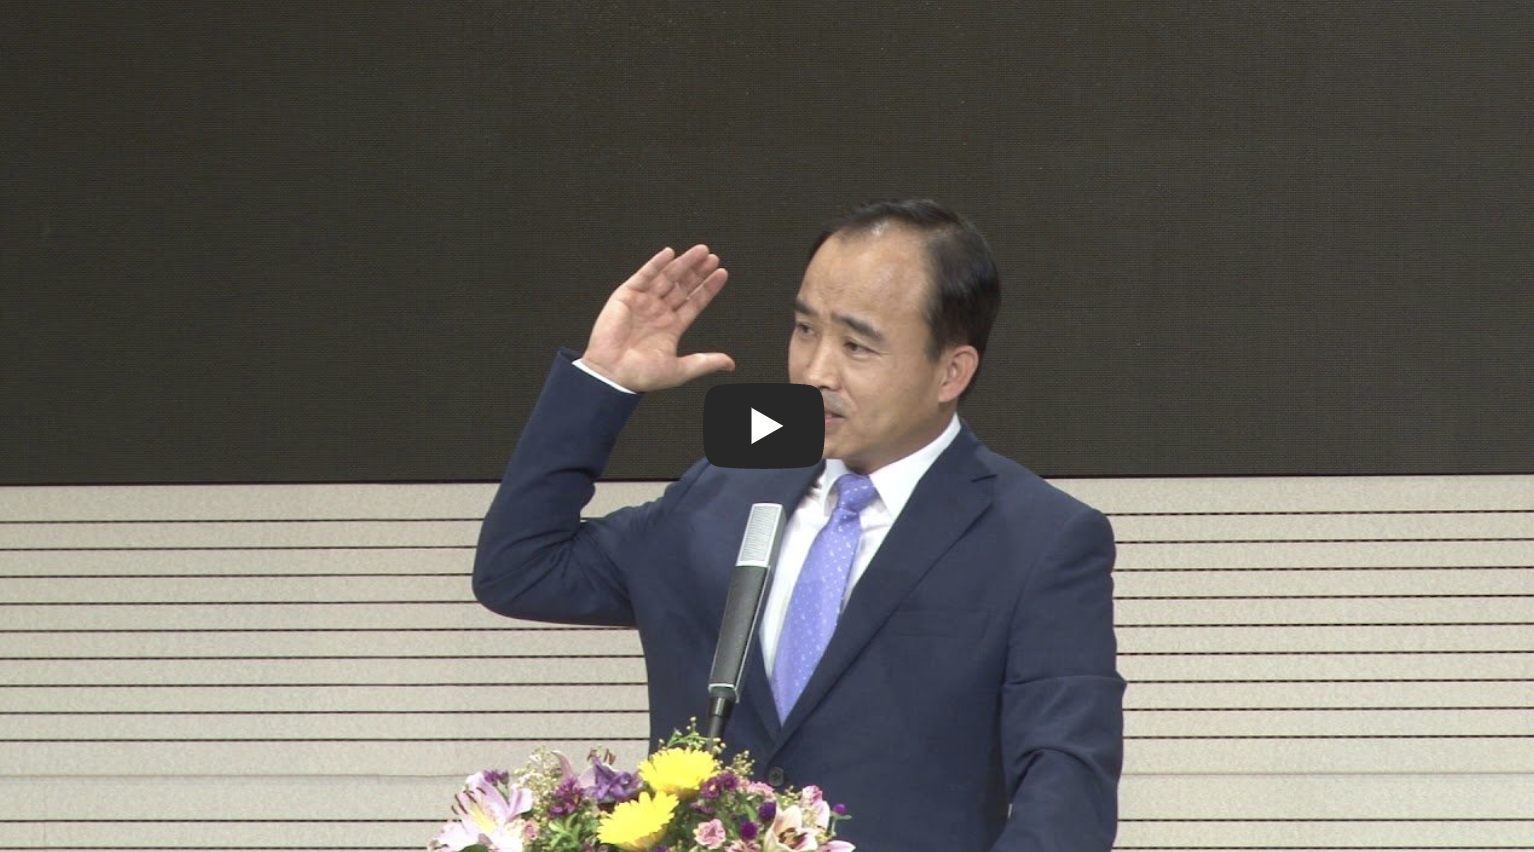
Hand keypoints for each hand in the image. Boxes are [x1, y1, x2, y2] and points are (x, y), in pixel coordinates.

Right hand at [581, 245, 734, 391]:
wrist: (613, 375)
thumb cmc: (642, 376)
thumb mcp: (680, 369)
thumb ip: (705, 362)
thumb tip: (730, 364)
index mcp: (671, 327)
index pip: (694, 302)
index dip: (708, 288)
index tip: (722, 273)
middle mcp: (658, 312)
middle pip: (683, 286)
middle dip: (698, 272)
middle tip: (713, 257)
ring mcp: (642, 303)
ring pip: (667, 277)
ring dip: (684, 263)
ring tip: (701, 251)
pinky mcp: (626, 296)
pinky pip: (643, 276)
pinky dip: (656, 264)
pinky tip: (670, 253)